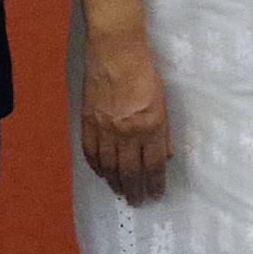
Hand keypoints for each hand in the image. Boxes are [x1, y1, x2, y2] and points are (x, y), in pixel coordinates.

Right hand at [80, 28, 172, 204]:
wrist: (115, 51)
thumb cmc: (145, 71)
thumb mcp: (163, 101)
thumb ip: (163, 131)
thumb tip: (165, 156)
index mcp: (151, 126)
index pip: (153, 165)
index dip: (155, 183)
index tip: (156, 195)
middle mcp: (127, 132)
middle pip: (130, 171)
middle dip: (135, 190)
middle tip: (138, 202)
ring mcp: (105, 129)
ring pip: (109, 166)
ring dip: (115, 183)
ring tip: (121, 192)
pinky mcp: (88, 122)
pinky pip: (91, 153)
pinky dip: (96, 167)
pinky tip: (102, 174)